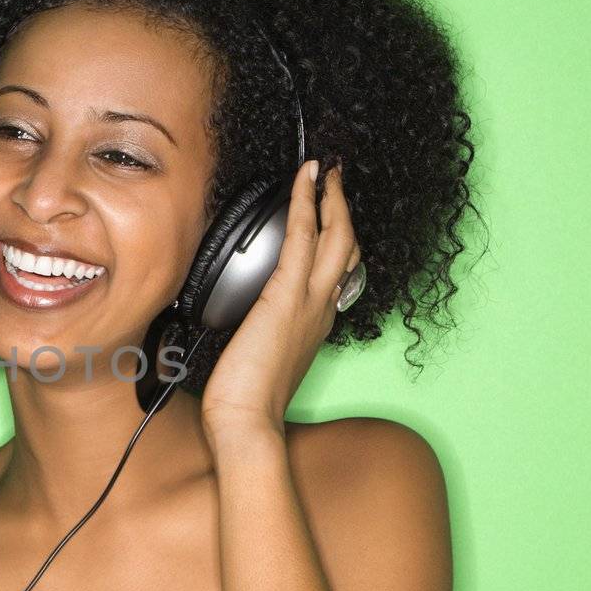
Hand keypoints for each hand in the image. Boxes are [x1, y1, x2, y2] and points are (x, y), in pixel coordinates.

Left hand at [200, 159, 362, 435]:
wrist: (245, 421)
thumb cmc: (245, 400)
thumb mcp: (259, 357)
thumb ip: (261, 332)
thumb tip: (242, 320)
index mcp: (316, 324)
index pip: (336, 272)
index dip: (336, 240)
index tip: (329, 217)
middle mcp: (322, 309)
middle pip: (347, 247)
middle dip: (343, 208)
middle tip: (337, 178)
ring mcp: (310, 301)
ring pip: (337, 237)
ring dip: (331, 197)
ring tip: (326, 169)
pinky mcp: (288, 295)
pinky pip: (304, 237)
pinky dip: (306, 203)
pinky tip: (305, 180)